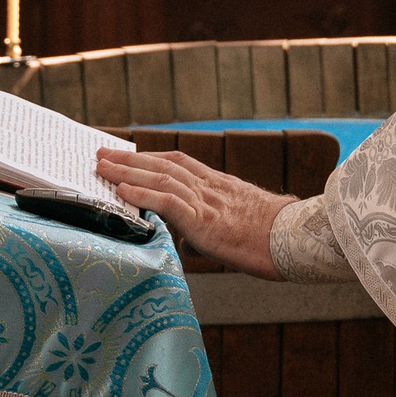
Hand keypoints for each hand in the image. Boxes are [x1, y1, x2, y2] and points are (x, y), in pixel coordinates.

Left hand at [94, 148, 289, 279]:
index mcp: (220, 185)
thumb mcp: (241, 227)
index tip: (129, 154)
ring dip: (126, 171)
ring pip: (160, 177)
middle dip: (129, 158)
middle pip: (163, 164)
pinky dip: (143, 193)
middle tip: (102, 154)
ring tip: (101, 167)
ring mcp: (207, 202)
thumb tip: (191, 242)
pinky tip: (122, 190)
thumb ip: (211, 230)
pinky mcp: (205, 221)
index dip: (151, 157)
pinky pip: (168, 202)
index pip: (179, 163)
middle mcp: (211, 187)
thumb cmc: (276, 239)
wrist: (295, 241)